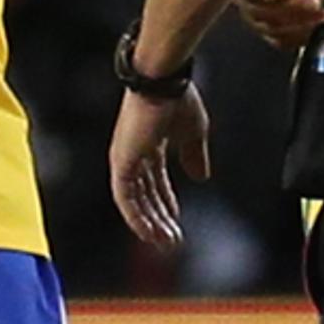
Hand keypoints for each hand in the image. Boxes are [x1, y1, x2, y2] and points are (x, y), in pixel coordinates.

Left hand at [108, 85, 210, 246]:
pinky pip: (125, 197)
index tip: (176, 219)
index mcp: (148, 142)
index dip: (165, 200)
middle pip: (144, 193)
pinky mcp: (121, 162)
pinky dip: (135, 215)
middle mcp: (133, 151)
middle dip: (159, 217)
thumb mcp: (193, 131)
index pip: (155, 179)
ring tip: (164, 241)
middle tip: (171, 240)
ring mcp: (125, 157)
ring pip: (134, 200)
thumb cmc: (177, 98)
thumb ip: (194, 155)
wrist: (164, 82)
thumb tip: (201, 177)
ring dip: (149, 222)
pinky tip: (147, 231)